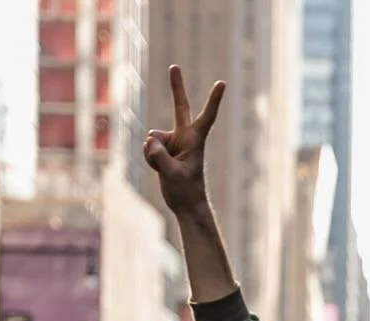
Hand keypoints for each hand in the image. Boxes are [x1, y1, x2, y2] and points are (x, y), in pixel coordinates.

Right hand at [144, 65, 225, 214]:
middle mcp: (184, 137)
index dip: (214, 100)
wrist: (185, 205)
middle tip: (174, 66)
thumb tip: (149, 140)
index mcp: (195, 141)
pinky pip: (147, 147)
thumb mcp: (172, 175)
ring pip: (151, 138)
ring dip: (151, 154)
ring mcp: (173, 142)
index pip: (207, 117)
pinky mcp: (163, 149)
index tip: (222, 83)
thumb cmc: (186, 192)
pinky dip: (148, 158)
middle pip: (180, 107)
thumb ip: (160, 157)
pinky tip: (158, 168)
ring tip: (165, 169)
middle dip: (176, 87)